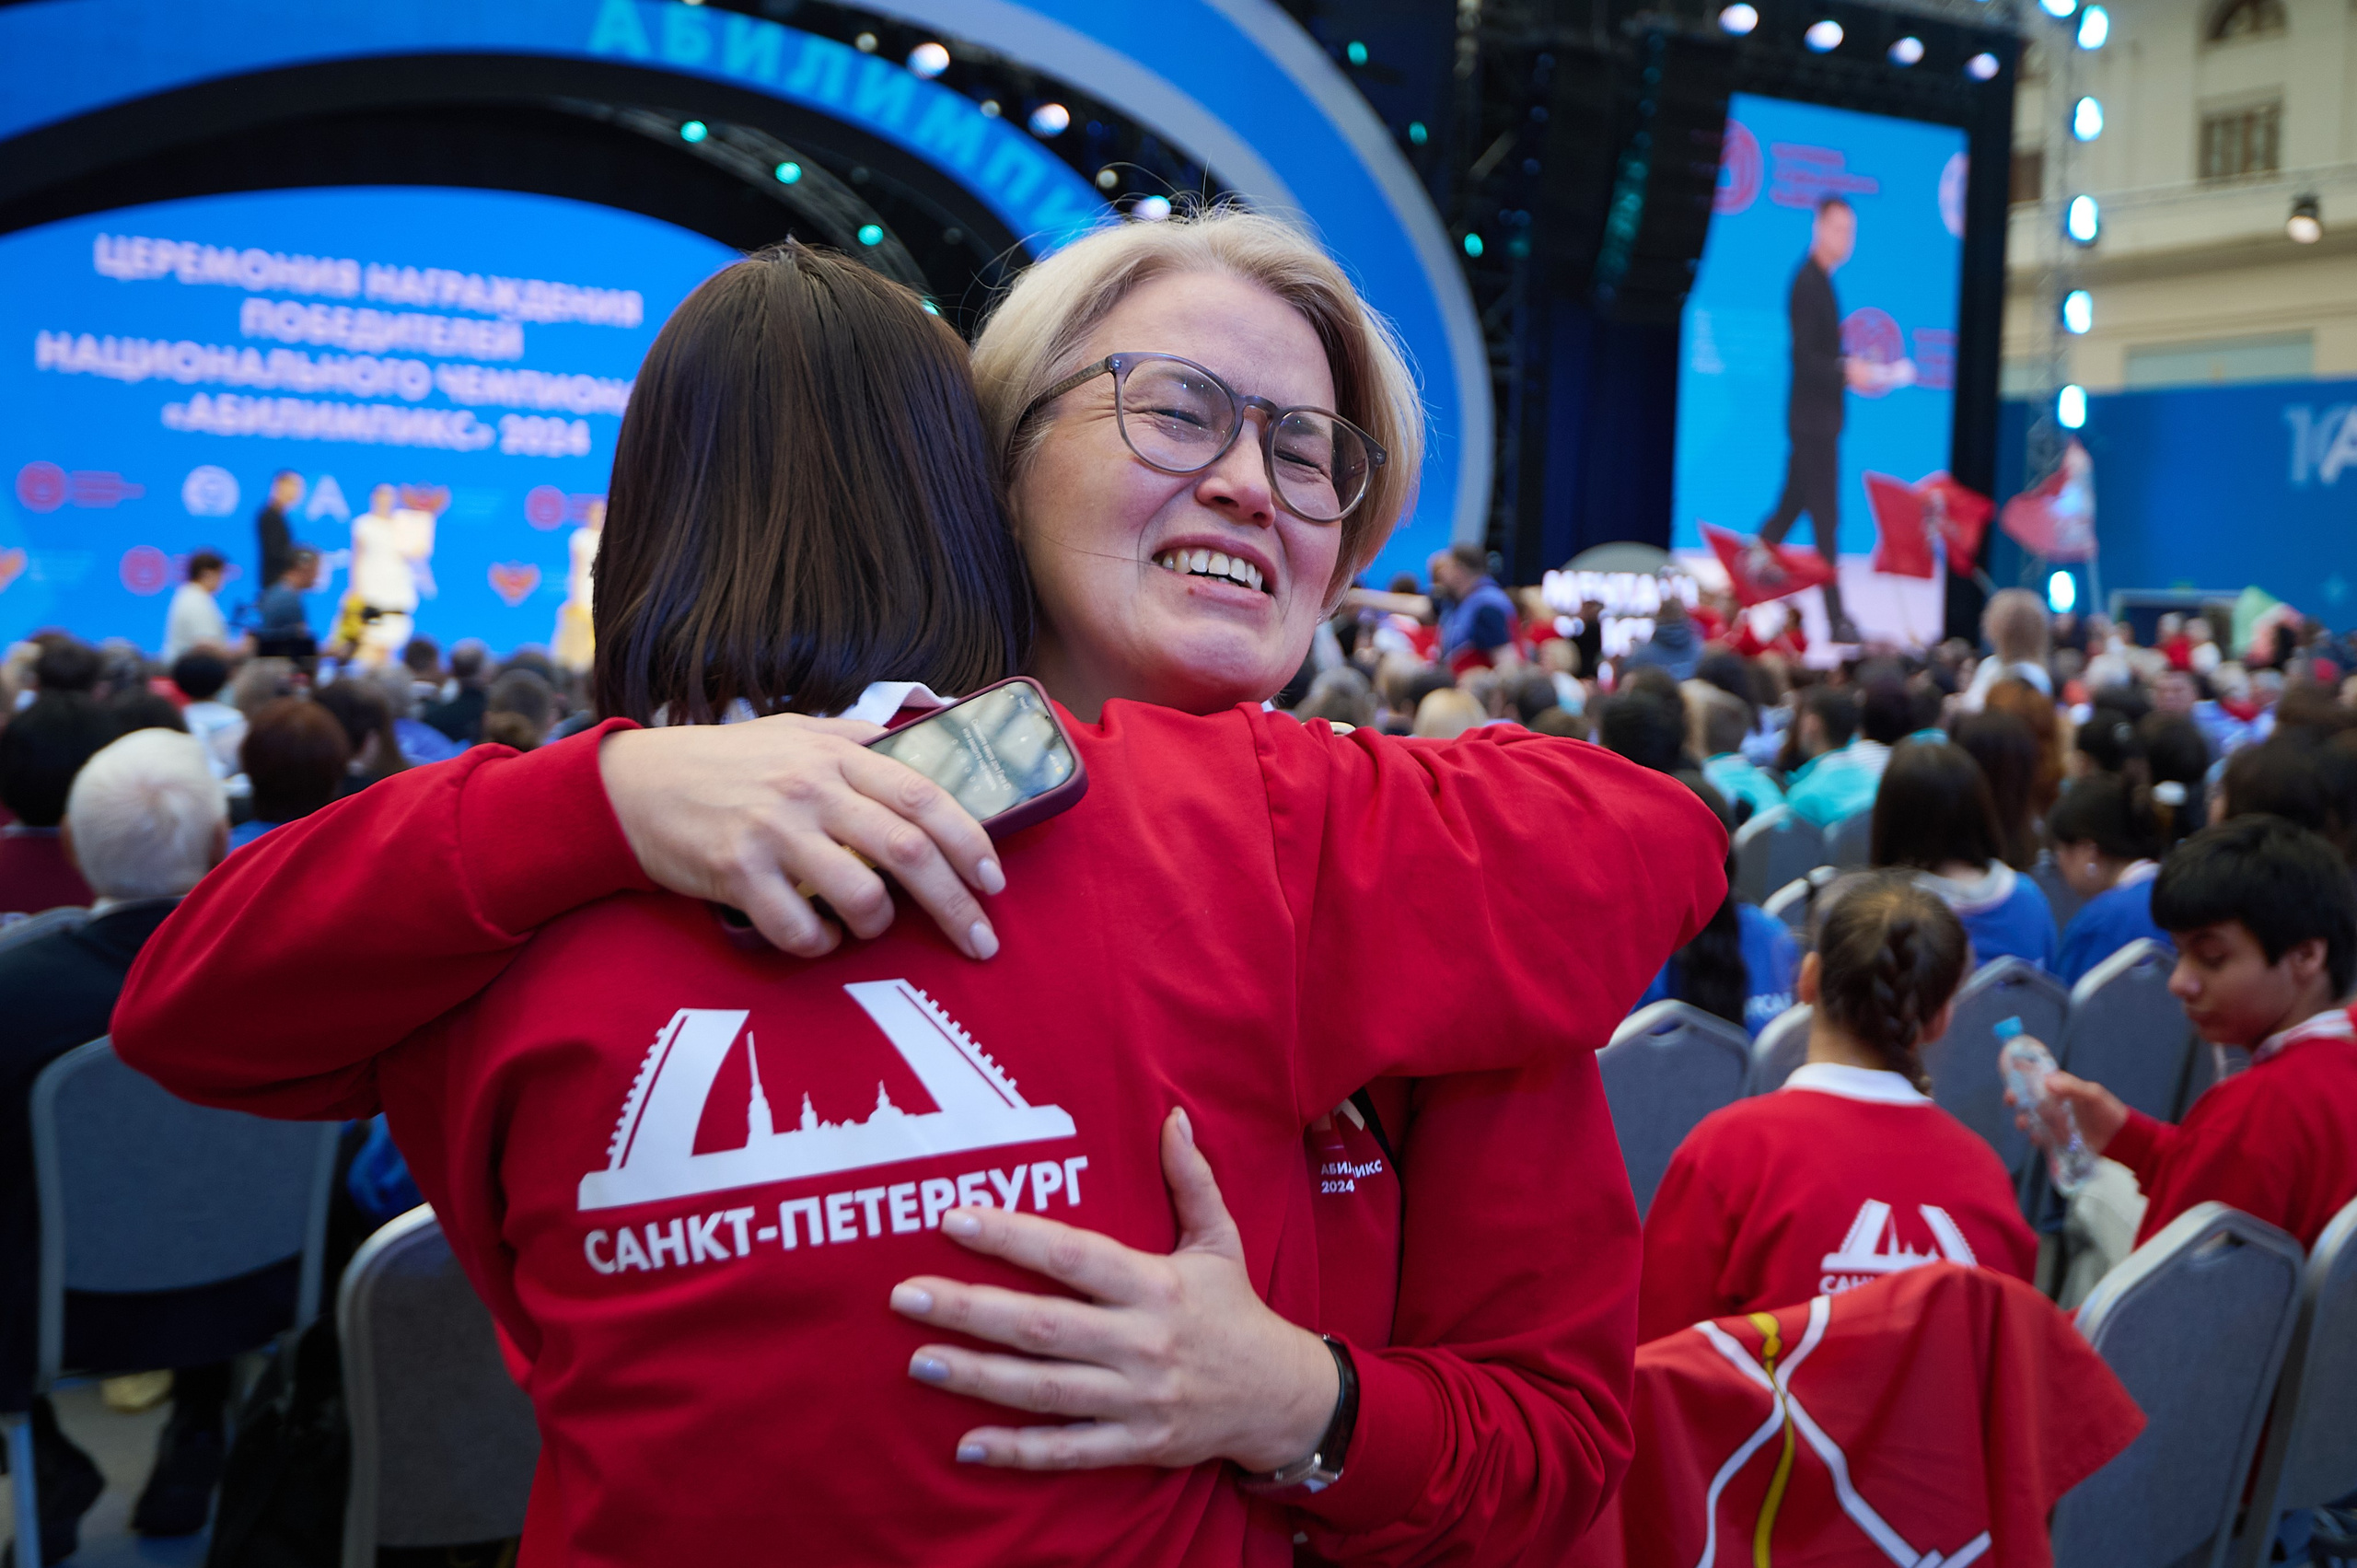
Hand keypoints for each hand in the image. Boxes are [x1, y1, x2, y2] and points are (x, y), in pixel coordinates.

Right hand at [596, 716, 1003, 960]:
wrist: (635, 783)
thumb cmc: (725, 762)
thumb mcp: (794, 731)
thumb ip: (855, 741)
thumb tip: (918, 748)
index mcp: (835, 754)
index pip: (924, 796)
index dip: (970, 842)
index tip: (994, 882)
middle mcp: (810, 790)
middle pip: (908, 852)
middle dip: (955, 904)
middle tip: (980, 941)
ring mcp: (774, 832)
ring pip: (862, 895)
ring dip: (880, 926)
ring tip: (869, 928)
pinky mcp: (736, 873)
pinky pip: (800, 928)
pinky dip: (821, 944)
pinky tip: (818, 936)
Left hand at [890, 1108, 1339, 1472]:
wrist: (1282, 1398)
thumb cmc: (1235, 1310)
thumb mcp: (1220, 1239)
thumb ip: (1190, 1179)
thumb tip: (1172, 1116)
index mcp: (1156, 1284)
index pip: (1072, 1255)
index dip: (1012, 1236)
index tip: (954, 1219)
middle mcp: (1143, 1341)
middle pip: (1042, 1325)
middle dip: (969, 1310)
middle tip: (904, 1296)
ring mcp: (1139, 1399)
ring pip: (1044, 1389)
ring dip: (977, 1376)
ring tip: (918, 1361)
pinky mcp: (1138, 1445)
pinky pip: (1069, 1451)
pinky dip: (1017, 1451)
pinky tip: (965, 1445)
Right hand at [2007, 1067, 2128, 1155]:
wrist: (2121, 1139)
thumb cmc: (2108, 1111)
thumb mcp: (2093, 1094)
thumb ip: (2072, 1087)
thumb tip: (2047, 1080)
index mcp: (2060, 1089)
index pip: (2035, 1081)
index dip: (2020, 1078)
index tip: (2011, 1078)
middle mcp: (2053, 1105)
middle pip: (2027, 1100)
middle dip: (2015, 1100)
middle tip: (2011, 1101)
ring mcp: (2053, 1123)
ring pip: (2030, 1119)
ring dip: (2023, 1120)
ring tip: (2025, 1124)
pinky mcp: (2055, 1140)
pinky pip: (2040, 1138)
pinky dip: (2036, 1138)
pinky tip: (2038, 1139)